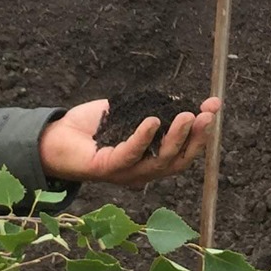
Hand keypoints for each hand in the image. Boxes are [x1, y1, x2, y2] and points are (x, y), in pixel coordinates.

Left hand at [38, 96, 220, 188]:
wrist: (56, 138)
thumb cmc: (94, 128)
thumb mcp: (130, 113)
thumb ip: (156, 108)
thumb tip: (183, 97)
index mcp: (151, 161)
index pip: (184, 150)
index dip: (202, 131)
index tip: (214, 106)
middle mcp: (143, 172)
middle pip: (178, 161)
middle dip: (197, 138)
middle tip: (206, 115)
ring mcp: (127, 173)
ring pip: (160, 162)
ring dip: (176, 138)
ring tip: (187, 116)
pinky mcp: (108, 168)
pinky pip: (130, 154)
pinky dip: (143, 137)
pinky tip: (153, 120)